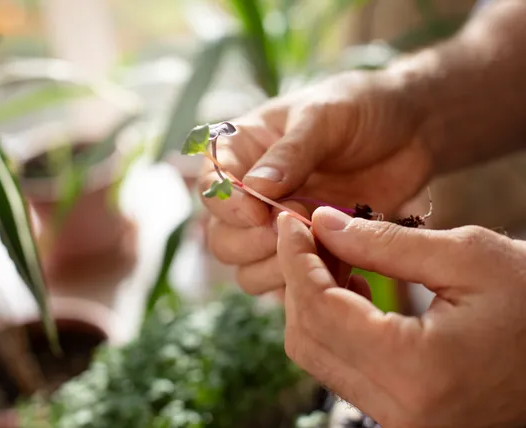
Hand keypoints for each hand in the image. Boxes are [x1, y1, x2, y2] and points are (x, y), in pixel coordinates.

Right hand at [200, 70, 433, 296]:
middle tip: (296, 225)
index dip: (227, 206)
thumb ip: (290, 152)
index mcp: (243, 151)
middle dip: (252, 241)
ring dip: (276, 266)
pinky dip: (304, 279)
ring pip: (246, 268)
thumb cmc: (363, 108)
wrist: (412, 131)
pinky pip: (285, 281)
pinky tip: (337, 260)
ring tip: (320, 242)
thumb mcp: (325, 116)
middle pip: (221, 238)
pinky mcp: (307, 248)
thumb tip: (254, 189)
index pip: (211, 188)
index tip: (259, 212)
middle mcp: (252, 193)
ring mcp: (278, 225)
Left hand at [278, 207, 525, 427]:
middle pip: (307, 336)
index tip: (288, 221)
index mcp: (417, 369)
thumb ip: (384, 241)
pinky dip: (332, 323)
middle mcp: (401, 410)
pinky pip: (342, 367)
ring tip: (334, 253)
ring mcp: (400, 421)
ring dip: (312, 299)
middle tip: (311, 233)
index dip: (295, 259)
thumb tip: (323, 222)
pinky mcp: (401, 416)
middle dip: (298, 277)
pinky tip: (353, 287)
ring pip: (317, 355)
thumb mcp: (467, 257)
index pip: (319, 309)